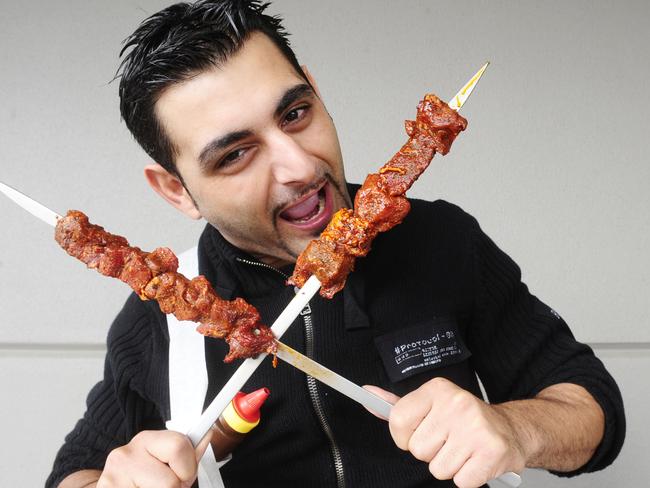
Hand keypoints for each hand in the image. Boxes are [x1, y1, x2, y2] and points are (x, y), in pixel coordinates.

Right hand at [97, 429, 211, 487]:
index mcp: (145, 440)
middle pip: (171, 484)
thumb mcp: (162, 456)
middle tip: (168, 486)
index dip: (188, 468)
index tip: (185, 473)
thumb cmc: (142, 473)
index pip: (179, 447)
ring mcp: (112, 480)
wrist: (112, 485)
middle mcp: (124, 456)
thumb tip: (206, 436)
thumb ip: (185, 452)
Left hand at [365, 378, 525, 487]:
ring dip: (448, 466)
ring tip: (462, 450)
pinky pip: (460, 481)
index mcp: (437, 389)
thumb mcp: (429, 405)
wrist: (509, 429)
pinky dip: (466, 477)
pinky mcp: (491, 451)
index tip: (418, 433)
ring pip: (437, 468)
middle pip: (417, 449)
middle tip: (448, 441)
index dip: (404, 436)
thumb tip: (367, 394)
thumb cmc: (462, 419)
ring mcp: (475, 427)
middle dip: (430, 452)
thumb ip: (396, 404)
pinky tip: (474, 460)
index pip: (397, 420)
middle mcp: (456, 403)